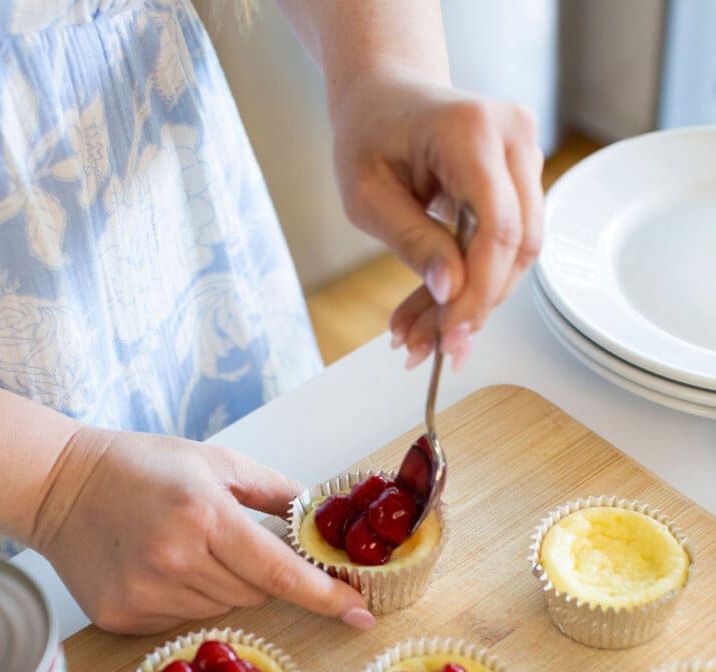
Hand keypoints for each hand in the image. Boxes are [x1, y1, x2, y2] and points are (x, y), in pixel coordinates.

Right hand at [31, 428, 374, 634]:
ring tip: (183, 548)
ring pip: (223, 610)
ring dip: (221, 586)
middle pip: (255, 594)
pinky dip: (187, 599)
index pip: (280, 572)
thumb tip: (321, 518)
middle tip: (224, 539)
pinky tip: (159, 567)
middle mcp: (176, 561)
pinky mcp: (123, 618)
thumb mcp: (215, 462)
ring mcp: (146, 595)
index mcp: (204, 516)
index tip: (361, 612)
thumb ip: (275, 492)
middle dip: (257, 572)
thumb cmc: (141, 466)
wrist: (58, 486)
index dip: (326, 596)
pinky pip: (185, 622)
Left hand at [330, 66, 543, 366]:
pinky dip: (472, 283)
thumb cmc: (369, 137)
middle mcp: (514, 137)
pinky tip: (434, 312)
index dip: (478, 293)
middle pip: (519, 244)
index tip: (450, 339)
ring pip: (520, 252)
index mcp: (472, 130)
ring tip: (420, 336)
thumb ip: (414, 243)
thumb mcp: (368, 197)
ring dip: (472, 302)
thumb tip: (451, 293)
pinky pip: (508, 244)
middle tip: (430, 349)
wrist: (385, 98)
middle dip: (476, 306)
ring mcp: (526, 156)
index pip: (497, 227)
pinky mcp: (523, 181)